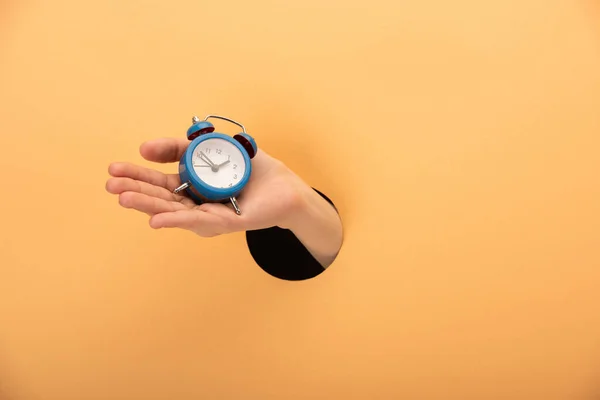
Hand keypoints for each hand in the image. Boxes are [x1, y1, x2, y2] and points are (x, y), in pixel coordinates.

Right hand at [105, 138, 314, 236]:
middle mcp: (195, 204)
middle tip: (109, 184)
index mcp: (191, 188)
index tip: (113, 168)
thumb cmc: (249, 169)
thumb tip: (144, 147)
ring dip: (148, 205)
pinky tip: (156, 220)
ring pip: (175, 211)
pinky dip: (177, 220)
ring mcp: (209, 216)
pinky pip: (200, 220)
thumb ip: (178, 147)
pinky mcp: (227, 223)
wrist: (284, 186)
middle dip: (134, 190)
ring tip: (123, 198)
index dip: (137, 175)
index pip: (159, 182)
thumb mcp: (209, 148)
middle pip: (161, 198)